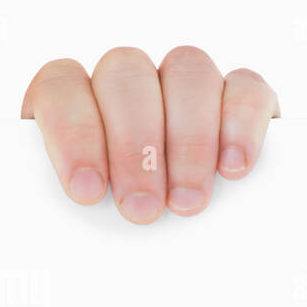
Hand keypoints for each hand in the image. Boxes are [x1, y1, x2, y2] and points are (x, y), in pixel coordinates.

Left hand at [22, 46, 277, 223]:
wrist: (165, 235)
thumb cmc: (102, 219)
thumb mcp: (76, 210)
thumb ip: (67, 197)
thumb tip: (66, 216)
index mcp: (70, 96)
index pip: (61, 86)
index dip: (72, 133)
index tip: (87, 191)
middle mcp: (124, 78)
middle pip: (125, 76)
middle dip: (134, 146)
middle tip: (141, 208)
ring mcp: (182, 80)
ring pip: (187, 71)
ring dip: (187, 140)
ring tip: (186, 202)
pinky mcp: (240, 95)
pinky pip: (245, 87)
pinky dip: (241, 124)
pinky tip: (234, 169)